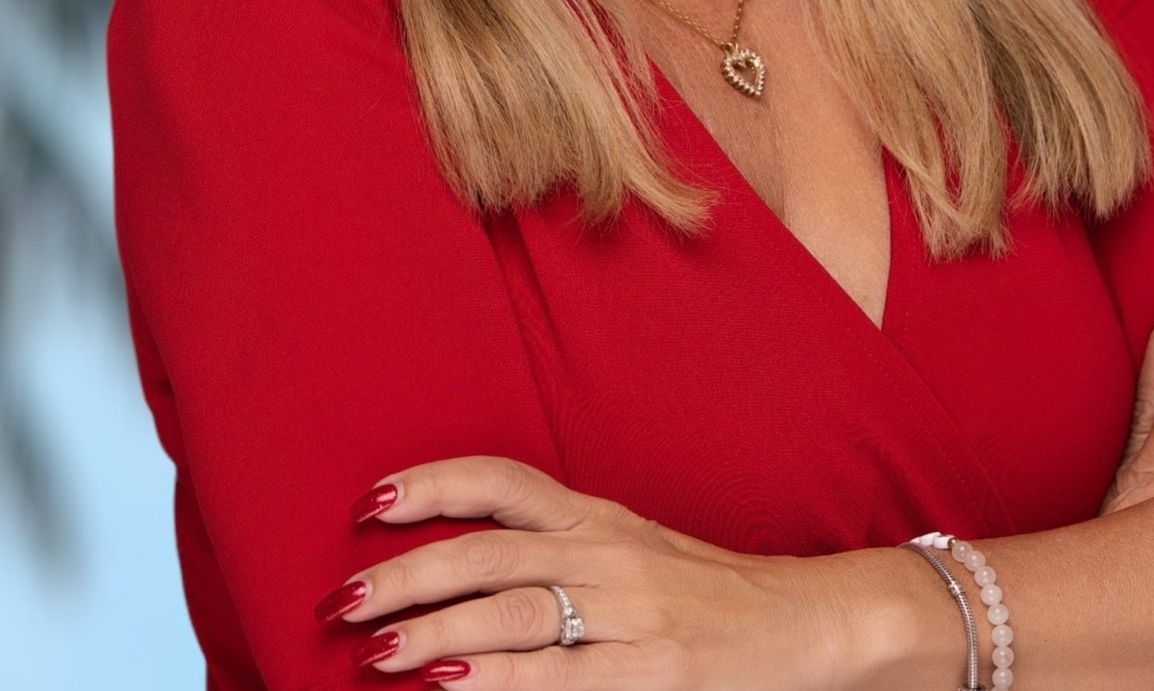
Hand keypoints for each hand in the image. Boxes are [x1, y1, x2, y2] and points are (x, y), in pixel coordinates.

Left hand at [316, 455, 909, 687]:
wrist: (811, 623)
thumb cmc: (708, 593)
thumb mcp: (634, 550)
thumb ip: (559, 552)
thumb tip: (458, 568)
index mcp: (598, 517)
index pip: (504, 482)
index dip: (435, 484)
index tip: (370, 501)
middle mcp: (607, 553)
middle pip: (490, 550)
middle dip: (409, 573)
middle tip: (342, 598)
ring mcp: (631, 614)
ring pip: (514, 611)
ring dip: (435, 631)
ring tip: (375, 651)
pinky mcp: (653, 675)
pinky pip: (559, 678)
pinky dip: (499, 679)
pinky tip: (451, 683)